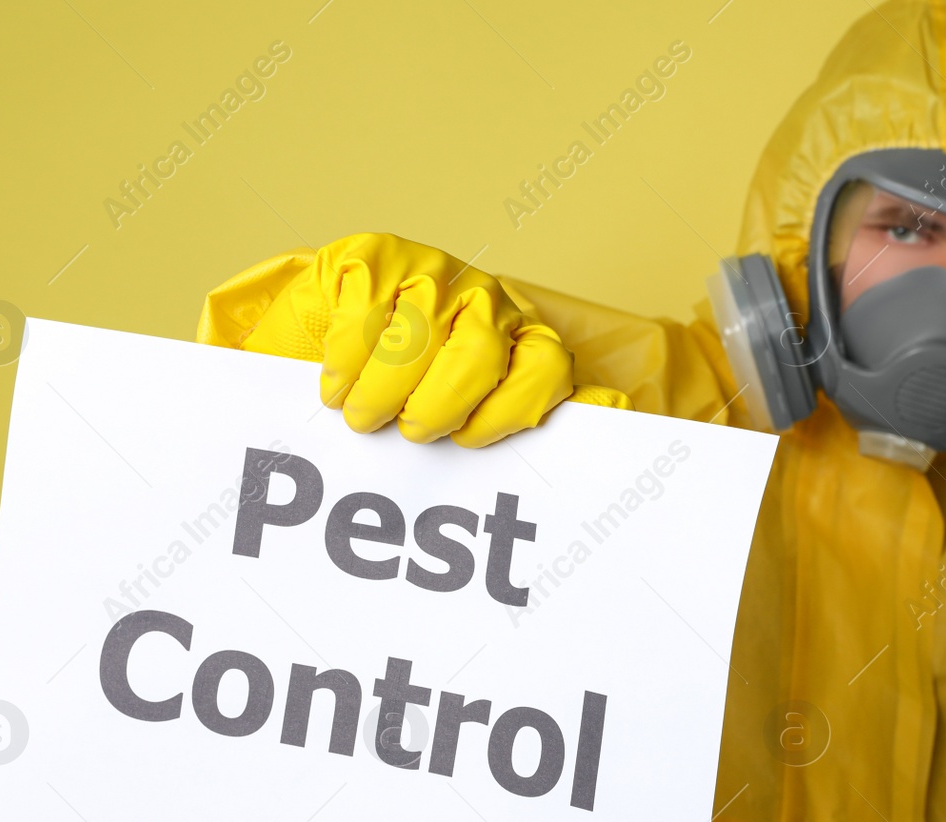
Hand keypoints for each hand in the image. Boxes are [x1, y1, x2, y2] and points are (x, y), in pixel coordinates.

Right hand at [237, 233, 588, 446]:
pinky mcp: (376, 256)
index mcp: (521, 337)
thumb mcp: (472, 409)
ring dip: (381, 393)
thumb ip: (532, 415)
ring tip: (361, 415)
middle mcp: (485, 297)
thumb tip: (613, 414)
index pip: (547, 368)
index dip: (509, 412)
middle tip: (407, 432)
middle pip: (479, 356)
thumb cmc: (409, 388)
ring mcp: (432, 271)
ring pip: (416, 340)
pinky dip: (345, 361)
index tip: (466, 441)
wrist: (331, 331)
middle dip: (436, 409)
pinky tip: (337, 381)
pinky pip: (366, 315)